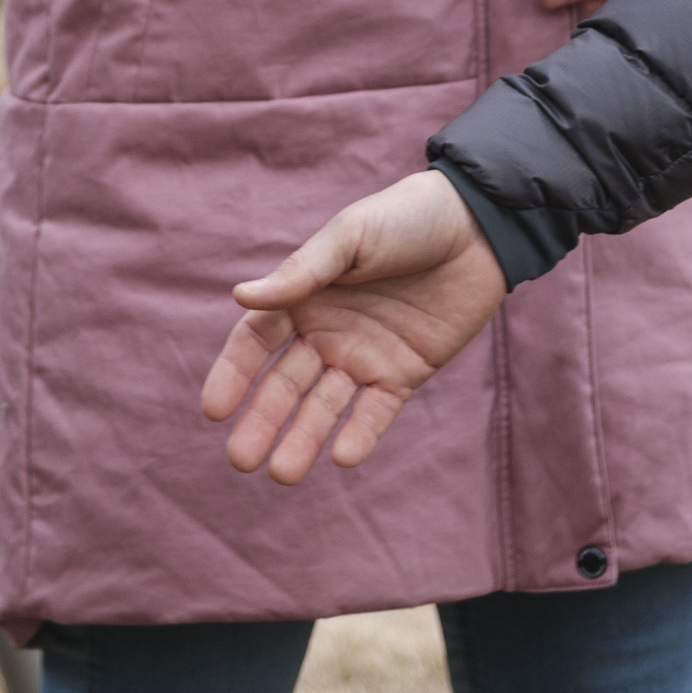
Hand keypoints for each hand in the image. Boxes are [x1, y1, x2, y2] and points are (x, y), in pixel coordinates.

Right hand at [198, 173, 508, 483]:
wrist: (477, 227)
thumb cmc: (405, 218)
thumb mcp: (350, 236)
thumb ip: (301, 271)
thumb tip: (240, 296)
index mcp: (303, 295)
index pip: (256, 342)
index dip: (234, 375)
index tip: (214, 411)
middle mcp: (326, 331)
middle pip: (286, 384)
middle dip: (263, 422)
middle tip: (242, 460)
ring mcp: (363, 356)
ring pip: (325, 406)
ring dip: (305, 438)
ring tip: (285, 474)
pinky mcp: (404, 373)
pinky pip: (377, 411)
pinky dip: (360, 434)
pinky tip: (343, 457)